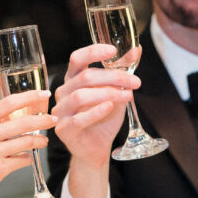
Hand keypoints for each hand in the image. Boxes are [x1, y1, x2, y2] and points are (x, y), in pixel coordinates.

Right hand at [0, 91, 56, 197]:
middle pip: (23, 121)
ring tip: (43, 141)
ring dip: (39, 141)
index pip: (9, 102)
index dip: (30, 97)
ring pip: (27, 141)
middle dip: (43, 120)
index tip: (43, 94)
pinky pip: (22, 160)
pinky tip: (28, 157)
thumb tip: (17, 115)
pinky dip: (28, 158)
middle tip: (53, 119)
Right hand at [53, 44, 140, 170]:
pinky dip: (96, 111)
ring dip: (108, 93)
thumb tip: (136, 49)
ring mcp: (61, 111)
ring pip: (81, 96)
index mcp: (73, 79)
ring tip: (128, 96)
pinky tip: (110, 107)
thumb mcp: (116, 91)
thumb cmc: (104, 117)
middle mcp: (63, 92)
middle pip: (85, 77)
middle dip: (114, 77)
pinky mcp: (64, 130)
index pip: (77, 59)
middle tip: (135, 82)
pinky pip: (79, 118)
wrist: (97, 147)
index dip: (93, 52)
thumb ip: (122, 71)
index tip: (113, 50)